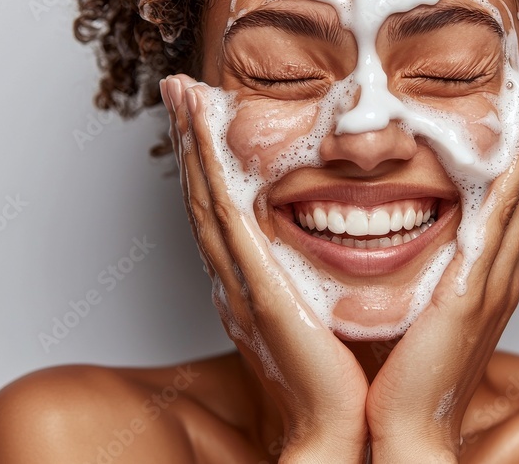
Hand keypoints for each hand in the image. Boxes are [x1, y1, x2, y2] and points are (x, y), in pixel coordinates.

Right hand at [161, 75, 369, 462]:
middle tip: (180, 90)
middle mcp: (235, 276)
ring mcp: (238, 280)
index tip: (205, 118)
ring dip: (192, 143)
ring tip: (183, 95)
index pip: (224, 209)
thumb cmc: (337, 379)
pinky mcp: (254, 287)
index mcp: (253, 282)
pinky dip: (208, 173)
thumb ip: (314, 285)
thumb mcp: (323, 316)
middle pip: (203, 195)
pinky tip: (201, 136)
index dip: (209, 163)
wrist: (337, 428)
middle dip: (190, 140)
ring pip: (205, 197)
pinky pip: (224, 218)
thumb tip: (332, 257)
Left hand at [364, 68, 518, 462]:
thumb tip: (399, 247)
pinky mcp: (477, 287)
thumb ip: (418, 278)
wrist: (405, 431)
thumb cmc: (402, 378)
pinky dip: (518, 171)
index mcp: (484, 278)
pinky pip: (501, 214)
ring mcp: (494, 279)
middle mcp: (499, 273)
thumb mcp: (414, 312)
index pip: (508, 204)